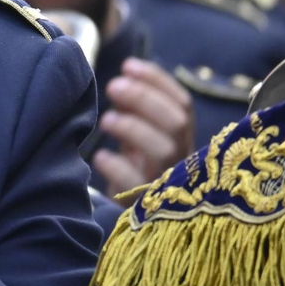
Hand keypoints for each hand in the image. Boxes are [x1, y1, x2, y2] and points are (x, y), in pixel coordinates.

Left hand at [93, 57, 196, 199]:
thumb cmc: (139, 168)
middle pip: (176, 123)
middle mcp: (183, 160)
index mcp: (183, 140)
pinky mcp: (149, 207)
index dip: (158, 82)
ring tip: (106, 120)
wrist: (138, 220)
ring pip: (163, 151)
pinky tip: (101, 157)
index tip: (128, 65)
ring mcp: (169, 184)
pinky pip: (138, 186)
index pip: (182, 104)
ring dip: (134, 129)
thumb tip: (123, 78)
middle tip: (112, 85)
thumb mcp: (140, 136)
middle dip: (145, 99)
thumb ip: (136, 110)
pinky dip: (119, 168)